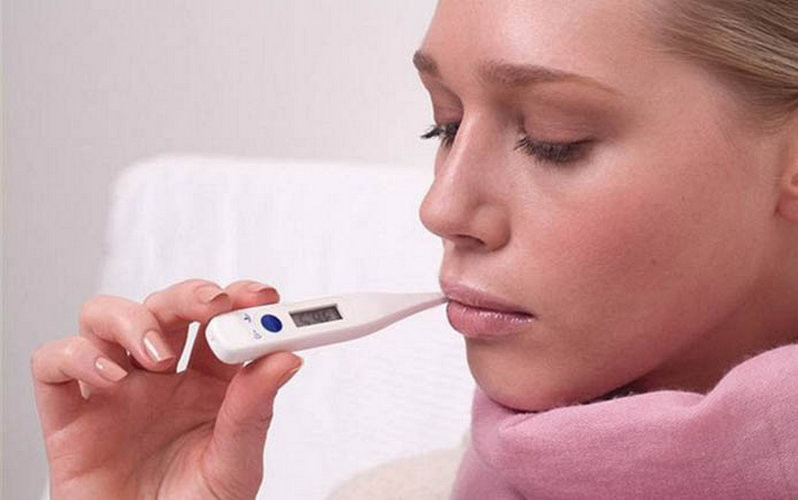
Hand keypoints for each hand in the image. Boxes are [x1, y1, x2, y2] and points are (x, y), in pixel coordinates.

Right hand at [31, 279, 302, 498]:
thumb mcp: (237, 464)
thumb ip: (255, 410)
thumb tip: (285, 357)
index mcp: (207, 385)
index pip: (220, 322)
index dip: (239, 299)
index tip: (261, 296)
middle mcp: (159, 379)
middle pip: (166, 307)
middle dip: (189, 296)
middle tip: (213, 306)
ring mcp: (114, 392)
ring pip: (104, 317)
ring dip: (132, 319)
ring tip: (157, 356)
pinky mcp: (70, 416)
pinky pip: (53, 364)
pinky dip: (76, 357)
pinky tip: (109, 379)